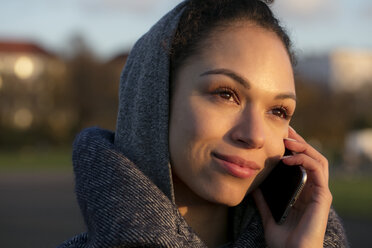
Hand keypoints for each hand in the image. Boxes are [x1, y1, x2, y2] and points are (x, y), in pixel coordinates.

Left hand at [252, 127, 331, 247]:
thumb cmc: (284, 242)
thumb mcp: (269, 215)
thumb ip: (264, 201)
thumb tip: (254, 186)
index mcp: (303, 192)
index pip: (302, 163)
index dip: (293, 148)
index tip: (279, 136)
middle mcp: (313, 190)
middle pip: (311, 157)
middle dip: (298, 141)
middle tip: (284, 129)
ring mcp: (319, 192)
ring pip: (318, 159)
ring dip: (303, 147)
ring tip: (286, 140)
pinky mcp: (322, 197)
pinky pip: (318, 170)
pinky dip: (304, 160)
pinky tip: (287, 158)